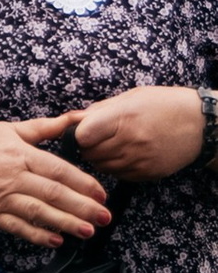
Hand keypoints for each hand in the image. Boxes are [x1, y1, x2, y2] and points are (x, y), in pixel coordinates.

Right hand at [0, 113, 112, 246]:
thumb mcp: (7, 130)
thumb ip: (43, 129)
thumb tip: (74, 119)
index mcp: (19, 154)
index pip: (59, 170)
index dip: (83, 183)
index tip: (101, 194)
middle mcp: (12, 177)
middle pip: (54, 193)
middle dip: (82, 207)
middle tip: (104, 217)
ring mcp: (0, 197)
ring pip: (39, 212)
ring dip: (66, 223)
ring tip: (88, 230)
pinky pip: (17, 227)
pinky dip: (37, 235)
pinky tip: (55, 240)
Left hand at [70, 85, 206, 181]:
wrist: (200, 124)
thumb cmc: (163, 104)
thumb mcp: (131, 97)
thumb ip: (100, 110)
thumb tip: (72, 120)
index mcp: (123, 117)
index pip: (82, 136)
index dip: (78, 134)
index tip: (82, 131)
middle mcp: (130, 141)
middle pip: (89, 154)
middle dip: (87, 146)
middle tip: (95, 138)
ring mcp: (139, 160)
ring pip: (102, 167)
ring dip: (100, 158)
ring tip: (112, 145)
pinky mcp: (147, 173)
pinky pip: (118, 175)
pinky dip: (115, 167)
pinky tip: (125, 154)